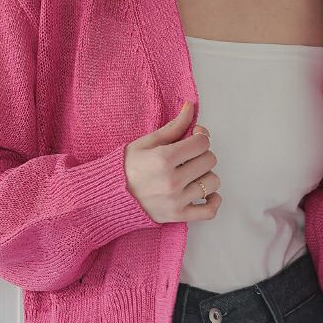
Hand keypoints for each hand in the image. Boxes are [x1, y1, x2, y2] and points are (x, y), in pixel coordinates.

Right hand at [124, 101, 221, 224]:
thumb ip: (173, 126)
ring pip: (212, 183)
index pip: (202, 143)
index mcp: (163, 158)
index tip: (194, 137)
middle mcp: (172, 181)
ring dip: (206, 175)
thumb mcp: (146, 142)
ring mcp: (176, 200)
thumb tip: (190, 106)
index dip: (201, 136)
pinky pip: (209, 211)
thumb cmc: (126, 167)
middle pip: (209, 160)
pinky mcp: (177, 216)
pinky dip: (213, 201)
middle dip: (202, 154)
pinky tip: (207, 193)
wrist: (109, 195)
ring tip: (193, 173)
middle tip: (190, 155)